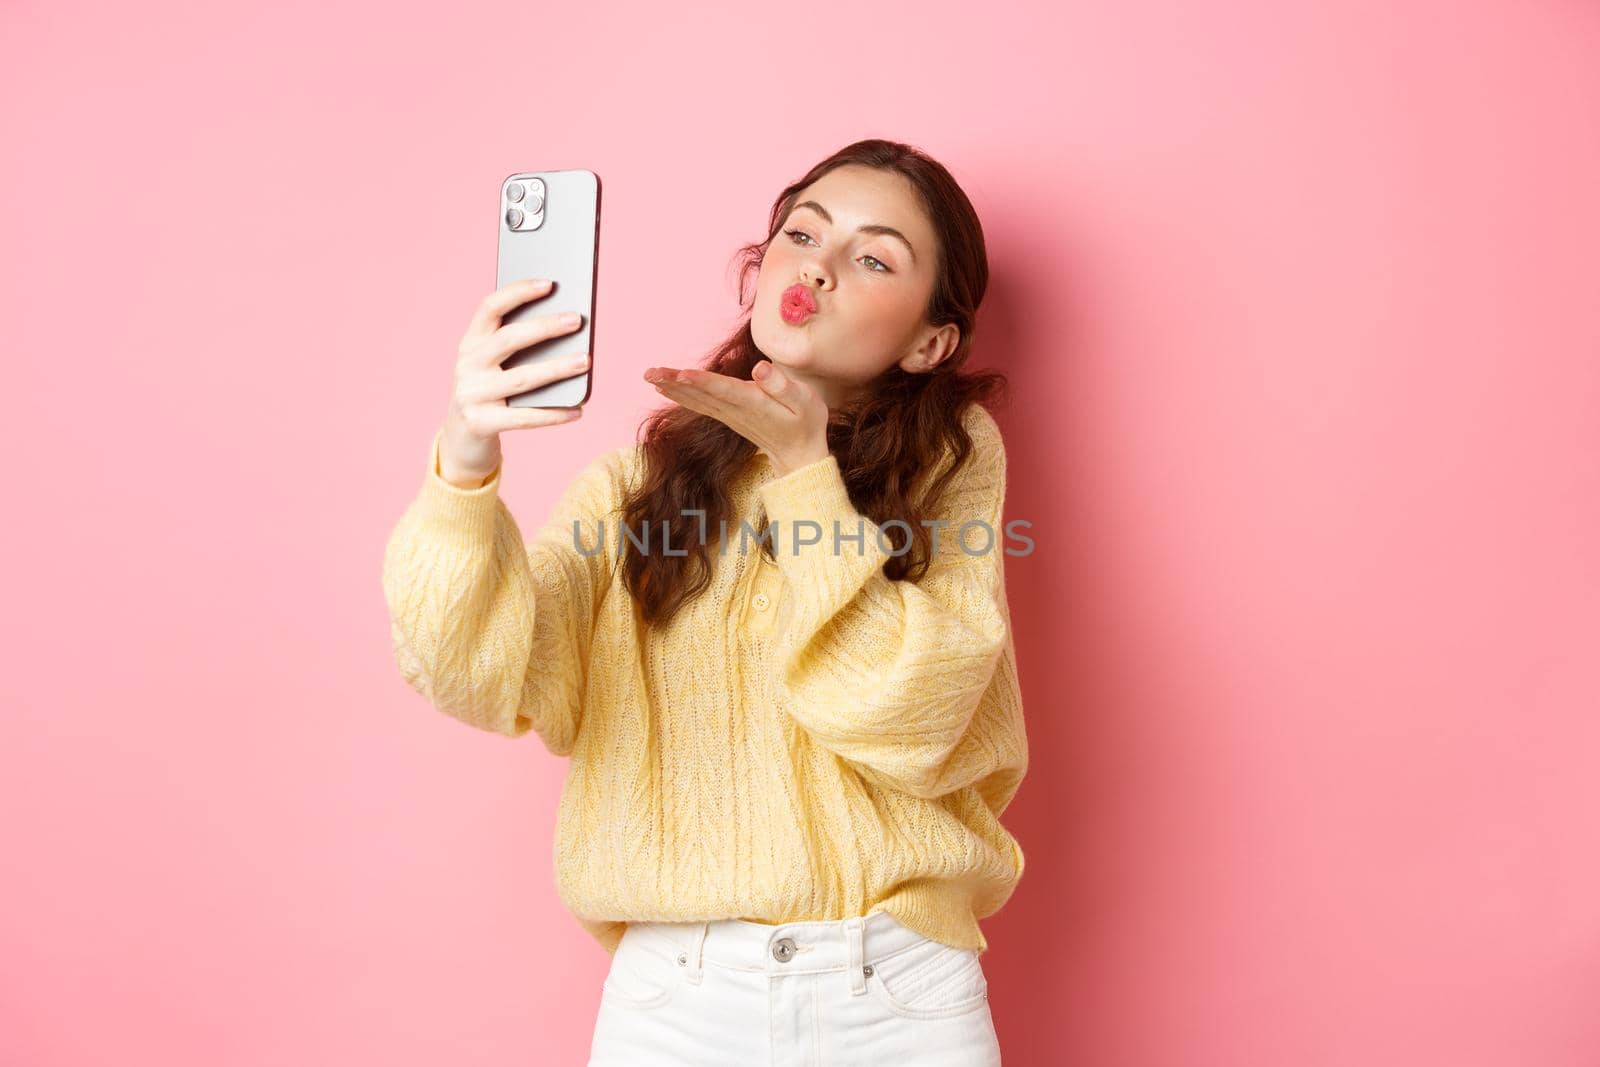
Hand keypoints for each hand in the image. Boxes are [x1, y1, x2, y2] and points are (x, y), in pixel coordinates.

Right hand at [439, 278, 589, 485]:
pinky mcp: (481, 423)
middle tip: (577, 320)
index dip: (518, 292)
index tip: (549, 284)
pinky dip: (554, 413)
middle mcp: (467, 365)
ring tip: (586, 361)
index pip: (490, 308)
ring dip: (557, 369)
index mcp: (470, 342)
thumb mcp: (494, 365)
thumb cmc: (490, 392)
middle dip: (545, 327)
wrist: (462, 439)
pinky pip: (525, 417)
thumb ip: (518, 346)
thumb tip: (565, 326)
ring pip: (521, 378)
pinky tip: (578, 409)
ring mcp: (472, 394)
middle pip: (508, 339)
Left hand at [643, 360, 830, 474]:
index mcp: (754, 403)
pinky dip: (682, 395)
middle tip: (649, 372)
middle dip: (675, 381)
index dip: (702, 381)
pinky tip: (666, 388)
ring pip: (697, 399)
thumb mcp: (805, 401)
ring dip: (672, 387)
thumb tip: (759, 367)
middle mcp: (737, 410)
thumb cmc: (806, 424)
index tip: (680, 373)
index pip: (724, 389)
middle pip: (701, 393)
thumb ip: (782, 385)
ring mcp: (730, 415)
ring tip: (650, 376)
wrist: (800, 455)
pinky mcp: (728, 417)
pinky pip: (700, 405)